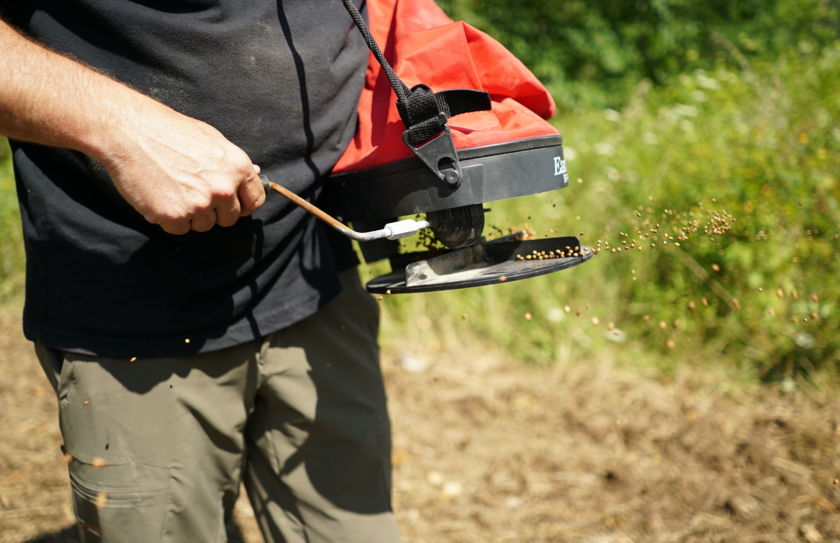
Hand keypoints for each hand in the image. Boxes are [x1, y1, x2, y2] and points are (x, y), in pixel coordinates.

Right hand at [102, 108, 265, 234]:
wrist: (129, 131)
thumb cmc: (170, 130)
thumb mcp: (212, 139)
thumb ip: (233, 164)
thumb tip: (254, 174)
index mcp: (237, 167)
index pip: (255, 201)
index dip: (242, 204)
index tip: (230, 203)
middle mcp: (223, 188)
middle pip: (229, 218)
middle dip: (214, 211)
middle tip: (192, 192)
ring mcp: (199, 204)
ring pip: (204, 226)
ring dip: (190, 215)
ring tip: (173, 189)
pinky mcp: (174, 216)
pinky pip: (179, 230)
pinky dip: (169, 219)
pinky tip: (160, 196)